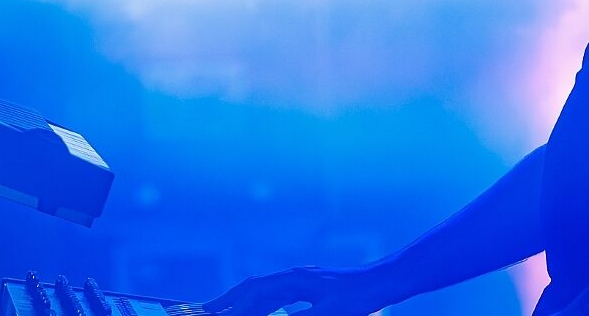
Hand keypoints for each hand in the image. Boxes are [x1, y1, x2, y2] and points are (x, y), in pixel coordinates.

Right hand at [204, 265, 398, 315]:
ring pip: (262, 290)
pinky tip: (258, 312)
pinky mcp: (308, 287)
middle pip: (252, 288)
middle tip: (205, 312)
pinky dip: (260, 304)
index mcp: (293, 280)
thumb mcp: (328, 314)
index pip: (254, 294)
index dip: (233, 308)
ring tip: (224, 312)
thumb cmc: (358, 296)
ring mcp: (300, 280)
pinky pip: (275, 295)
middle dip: (228, 300)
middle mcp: (292, 277)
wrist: (382, 281)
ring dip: (242, 301)